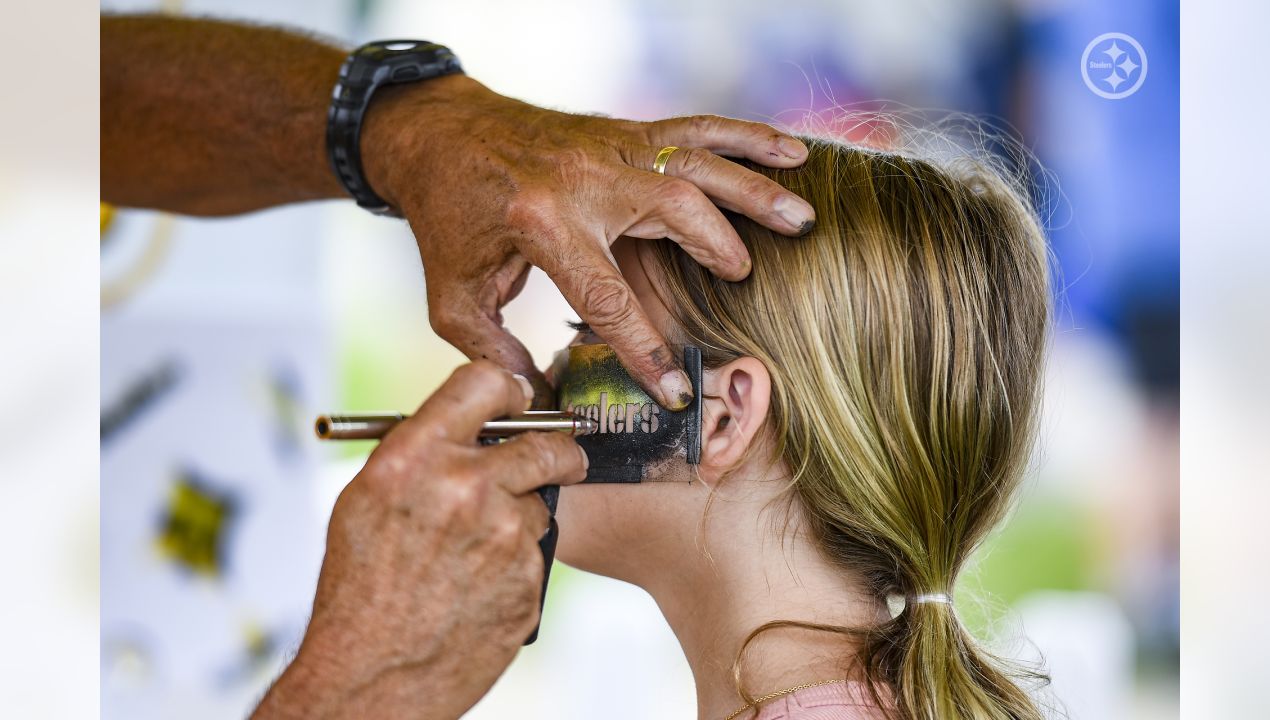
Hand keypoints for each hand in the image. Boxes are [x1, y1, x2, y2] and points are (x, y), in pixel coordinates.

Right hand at [253, 361, 587, 719]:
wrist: (370, 674)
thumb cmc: (359, 588)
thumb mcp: (366, 499)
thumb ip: (419, 453)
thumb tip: (467, 423)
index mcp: (415, 457)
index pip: (485, 384)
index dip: (507, 391)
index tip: (518, 402)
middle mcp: (465, 486)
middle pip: (544, 442)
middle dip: (557, 449)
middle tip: (559, 457)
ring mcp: (504, 534)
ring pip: (540, 502)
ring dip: (522, 515)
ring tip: (477, 550)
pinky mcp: (528, 577)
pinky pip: (536, 552)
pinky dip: (517, 562)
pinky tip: (480, 585)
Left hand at [361, 75, 814, 409]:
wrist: (440, 133)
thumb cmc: (449, 218)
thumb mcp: (455, 298)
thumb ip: (494, 355)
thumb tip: (540, 399)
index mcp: (541, 224)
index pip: (609, 298)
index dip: (647, 350)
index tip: (676, 391)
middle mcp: (584, 179)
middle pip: (673, 214)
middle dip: (719, 249)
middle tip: (744, 283)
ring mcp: (609, 147)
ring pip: (696, 164)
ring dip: (754, 190)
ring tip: (802, 219)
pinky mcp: (623, 132)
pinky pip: (695, 129)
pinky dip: (746, 137)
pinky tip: (792, 150)